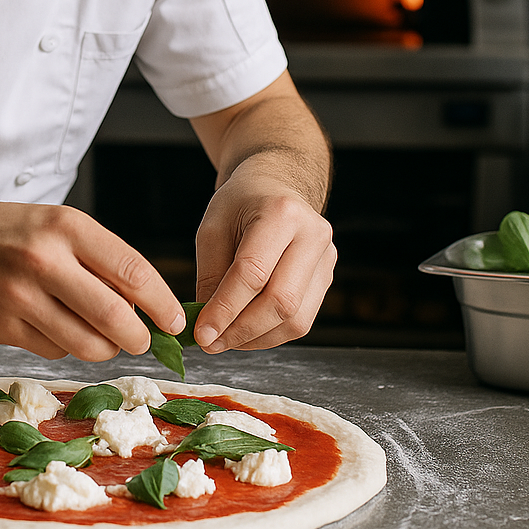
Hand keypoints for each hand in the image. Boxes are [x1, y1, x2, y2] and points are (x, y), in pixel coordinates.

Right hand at [0, 198, 184, 361]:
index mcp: (65, 226)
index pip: (132, 272)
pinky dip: (66, 346)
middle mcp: (44, 260)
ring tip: (102, 335)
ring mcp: (20, 297)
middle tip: (142, 339)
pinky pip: (54, 351)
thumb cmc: (2, 229)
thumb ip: (97, 257)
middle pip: (116, 317)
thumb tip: (143, 303)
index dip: (162, 303)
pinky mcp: (2, 328)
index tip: (174, 320)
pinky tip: (56, 326)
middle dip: (139, 337)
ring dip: (105, 348)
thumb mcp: (54, 222)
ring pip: (87, 344)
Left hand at [192, 172, 335, 351]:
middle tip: (211, 343)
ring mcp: (326, 258)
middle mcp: (313, 235)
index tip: (202, 333)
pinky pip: (302, 319)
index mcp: (281, 213)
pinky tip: (246, 331)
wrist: (275, 186)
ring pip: (296, 319)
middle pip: (281, 301)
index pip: (253, 272)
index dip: (226, 308)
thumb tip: (208, 327)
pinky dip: (271, 333)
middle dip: (242, 330)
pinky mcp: (327, 278)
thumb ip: (210, 276)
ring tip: (226, 339)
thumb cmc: (240, 203)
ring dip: (257, 338)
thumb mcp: (213, 227)